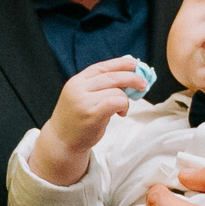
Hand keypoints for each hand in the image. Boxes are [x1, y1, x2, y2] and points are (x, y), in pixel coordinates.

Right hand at [29, 56, 151, 184]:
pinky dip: (124, 106)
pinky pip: (116, 102)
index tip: (134, 64)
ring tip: (122, 109)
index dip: (119, 63)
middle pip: (112, 76)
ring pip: (117, 91)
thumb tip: (126, 77)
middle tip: (142, 84)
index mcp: (76, 82)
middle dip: (131, 78)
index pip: (101, 67)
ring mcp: (84, 101)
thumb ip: (98, 87)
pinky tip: (120, 114)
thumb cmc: (77, 120)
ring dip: (125, 100)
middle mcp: (78, 88)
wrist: (62, 141)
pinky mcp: (91, 114)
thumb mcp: (82, 97)